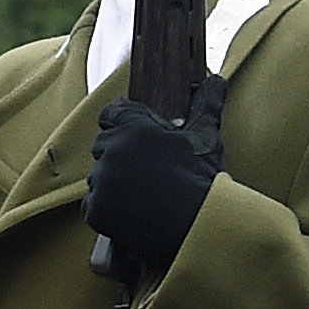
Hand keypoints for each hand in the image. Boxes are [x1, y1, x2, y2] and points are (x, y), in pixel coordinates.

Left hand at [85, 75, 229, 279]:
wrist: (194, 226)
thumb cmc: (201, 179)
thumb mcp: (206, 138)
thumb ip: (205, 106)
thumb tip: (214, 81)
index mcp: (134, 129)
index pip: (113, 112)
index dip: (124, 120)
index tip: (137, 131)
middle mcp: (112, 151)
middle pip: (104, 143)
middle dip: (121, 152)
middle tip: (147, 168)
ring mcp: (100, 181)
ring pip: (99, 174)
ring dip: (113, 180)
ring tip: (144, 192)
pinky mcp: (94, 208)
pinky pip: (94, 202)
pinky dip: (108, 207)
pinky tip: (133, 210)